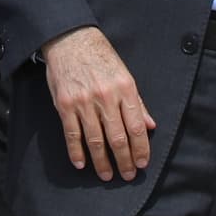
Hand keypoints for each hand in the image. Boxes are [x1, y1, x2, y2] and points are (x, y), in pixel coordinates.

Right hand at [43, 26, 154, 181]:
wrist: (71, 39)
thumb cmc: (100, 56)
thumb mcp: (124, 74)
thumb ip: (137, 102)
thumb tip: (150, 125)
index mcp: (124, 88)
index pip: (136, 127)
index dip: (140, 148)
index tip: (142, 163)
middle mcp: (106, 97)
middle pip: (118, 138)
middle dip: (124, 160)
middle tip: (128, 175)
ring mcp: (84, 102)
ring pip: (95, 140)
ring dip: (102, 162)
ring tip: (107, 175)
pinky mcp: (65, 105)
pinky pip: (72, 134)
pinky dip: (76, 151)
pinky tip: (81, 163)